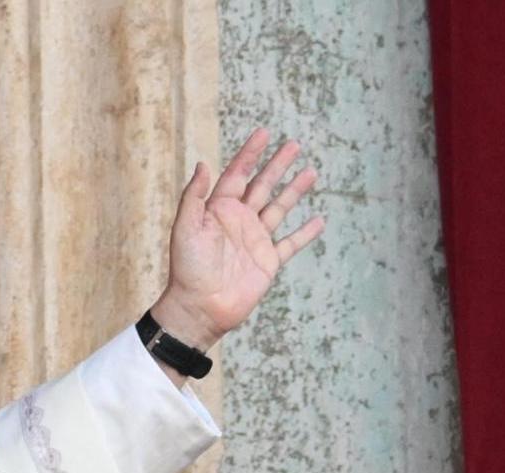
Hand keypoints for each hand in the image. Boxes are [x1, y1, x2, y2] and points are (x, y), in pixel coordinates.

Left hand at [154, 128, 324, 349]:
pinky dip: (305, 233)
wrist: (200, 307)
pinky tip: (319, 220)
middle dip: (277, 165)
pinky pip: (290, 244)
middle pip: (262, 186)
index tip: (264, 132)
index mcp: (218, 210)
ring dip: (294, 191)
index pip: (237, 174)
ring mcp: (255, 240)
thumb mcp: (185, 228)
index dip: (250, 153)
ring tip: (311, 172)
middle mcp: (238, 221)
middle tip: (294, 144)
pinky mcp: (268, 262)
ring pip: (279, 208)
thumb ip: (194, 196)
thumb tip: (204, 164)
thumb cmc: (187, 268)